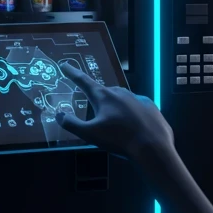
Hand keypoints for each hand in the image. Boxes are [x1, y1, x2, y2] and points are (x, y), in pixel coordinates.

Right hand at [56, 62, 174, 162]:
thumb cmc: (119, 140)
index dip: (72, 73)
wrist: (153, 147)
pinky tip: (133, 128)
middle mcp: (120, 92)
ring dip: (115, 110)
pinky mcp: (149, 106)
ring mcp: (136, 97)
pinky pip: (136, 108)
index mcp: (103, 96)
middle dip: (98, 103)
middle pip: (103, 94)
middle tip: (98, 119)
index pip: (83, 81)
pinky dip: (131, 115)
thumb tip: (59, 115)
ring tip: (117, 129)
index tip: (65, 65)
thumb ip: (72, 124)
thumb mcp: (90, 134)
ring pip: (120, 100)